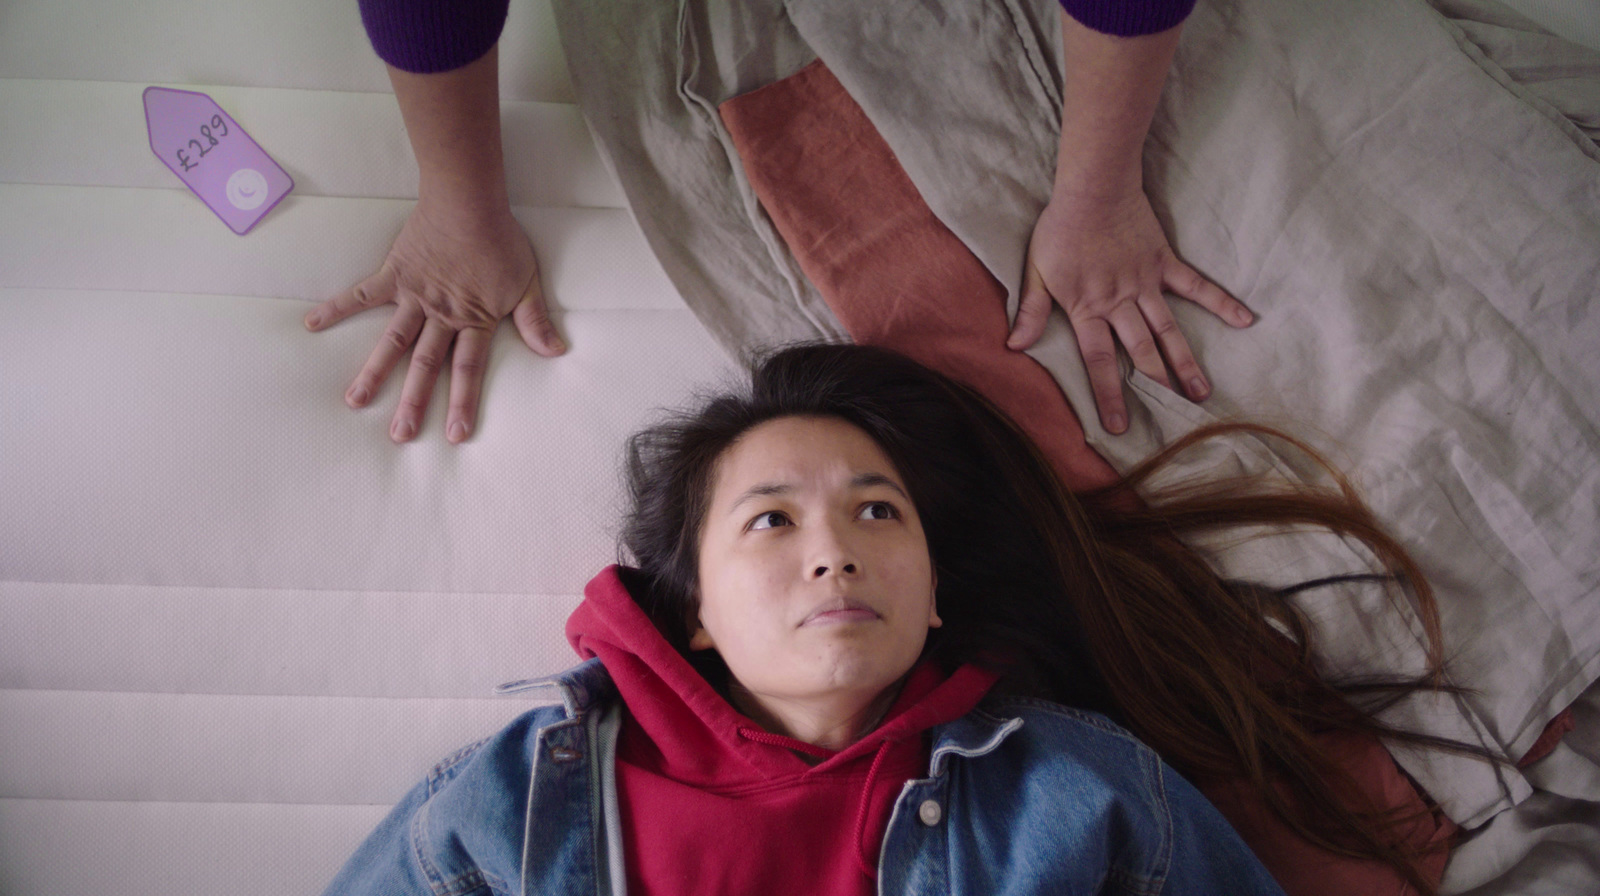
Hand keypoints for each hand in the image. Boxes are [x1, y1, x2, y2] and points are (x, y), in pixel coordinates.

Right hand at [304, 200, 565, 442]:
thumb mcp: (527, 283)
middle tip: (400, 435)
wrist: (469, 203)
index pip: (468, 370)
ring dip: (374, 372)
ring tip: (355, 401)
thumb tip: (556, 351)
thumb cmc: (501, 241)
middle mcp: (441, 316)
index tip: (456, 435)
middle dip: (414, 402)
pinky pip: (362, 294)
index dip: (464, 402)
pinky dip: (337, 308)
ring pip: (393, 342)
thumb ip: (536, 321)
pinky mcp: (394, 275)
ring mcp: (415, 297)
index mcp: (473, 321)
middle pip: (426, 366)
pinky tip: (311, 324)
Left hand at [1006, 187, 1250, 434]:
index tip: (1118, 425)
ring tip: (1200, 393)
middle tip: (1174, 418)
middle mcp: (1120, 302)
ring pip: (1168, 330)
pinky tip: (1244, 320)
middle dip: (1156, 387)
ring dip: (1185, 362)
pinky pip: (1197, 286)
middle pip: (1141, 352)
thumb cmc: (1059, 229)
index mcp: (1088, 308)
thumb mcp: (1035, 271)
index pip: (1099, 360)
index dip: (1108, 394)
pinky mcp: (1165, 263)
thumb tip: (1014, 346)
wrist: (1092, 188)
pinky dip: (1220, 302)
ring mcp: (1146, 283)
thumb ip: (1029, 310)